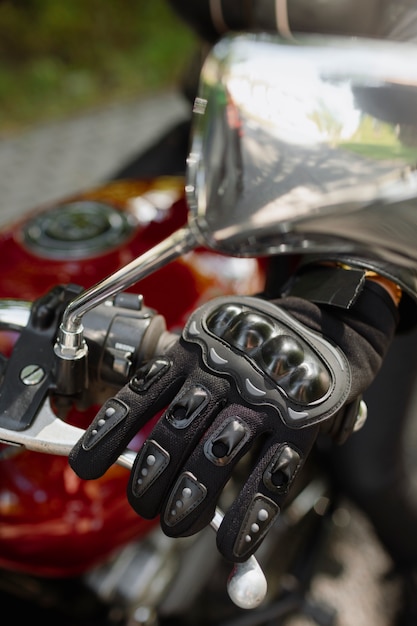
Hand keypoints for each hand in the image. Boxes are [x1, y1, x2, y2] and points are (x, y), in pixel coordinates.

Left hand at [70, 295, 352, 561]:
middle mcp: (223, 375)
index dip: (110, 433)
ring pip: (217, 453)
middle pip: (175, 431)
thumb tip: (135, 435)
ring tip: (175, 525)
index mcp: (194, 353)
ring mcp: (263, 397)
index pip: (142, 394)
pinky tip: (234, 543)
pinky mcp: (301, 420)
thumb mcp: (212, 342)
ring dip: (192, 496)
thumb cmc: (257, 343)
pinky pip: (272, 472)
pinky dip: (251, 513)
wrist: (326, 323)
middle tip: (143, 506)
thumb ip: (179, 378)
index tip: (86, 467)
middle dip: (150, 476)